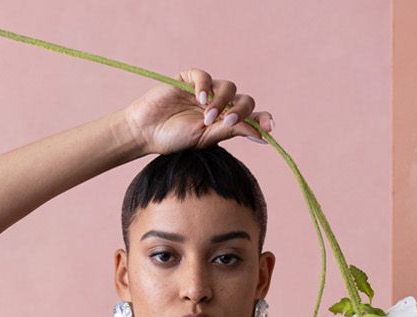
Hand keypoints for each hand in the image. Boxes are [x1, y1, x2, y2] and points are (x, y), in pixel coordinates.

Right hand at [124, 68, 274, 156]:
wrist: (147, 132)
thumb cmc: (174, 140)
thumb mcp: (205, 139)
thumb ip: (230, 130)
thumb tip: (259, 133)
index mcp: (225, 123)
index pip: (251, 117)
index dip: (262, 120)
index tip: (269, 128)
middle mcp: (220, 106)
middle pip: (245, 100)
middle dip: (241, 110)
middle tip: (229, 120)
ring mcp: (206, 92)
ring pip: (229, 88)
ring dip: (221, 102)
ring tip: (206, 116)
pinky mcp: (190, 79)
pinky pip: (206, 76)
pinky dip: (205, 86)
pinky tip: (199, 99)